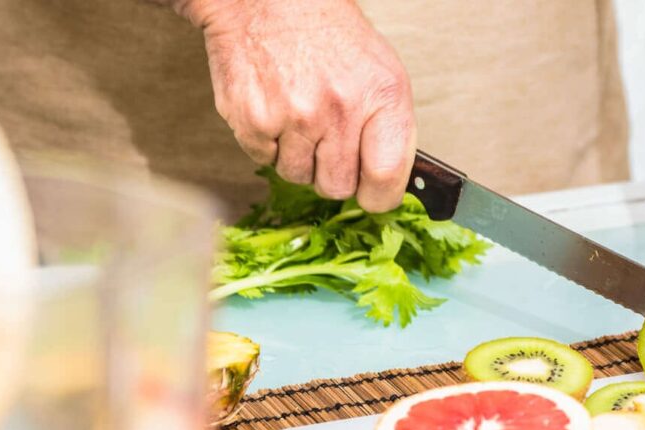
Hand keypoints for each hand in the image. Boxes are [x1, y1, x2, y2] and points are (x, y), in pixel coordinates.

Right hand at [181, 0, 415, 211]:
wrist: (267, 0)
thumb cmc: (327, 35)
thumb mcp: (379, 70)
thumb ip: (390, 128)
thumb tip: (391, 182)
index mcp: (381, 96)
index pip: (386, 179)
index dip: (378, 196)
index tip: (372, 193)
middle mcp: (339, 109)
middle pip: (337, 187)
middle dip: (332, 172)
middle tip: (327, 140)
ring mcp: (294, 117)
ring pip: (298, 176)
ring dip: (298, 156)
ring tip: (299, 115)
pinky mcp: (254, 121)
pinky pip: (265, 160)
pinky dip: (268, 142)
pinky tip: (275, 107)